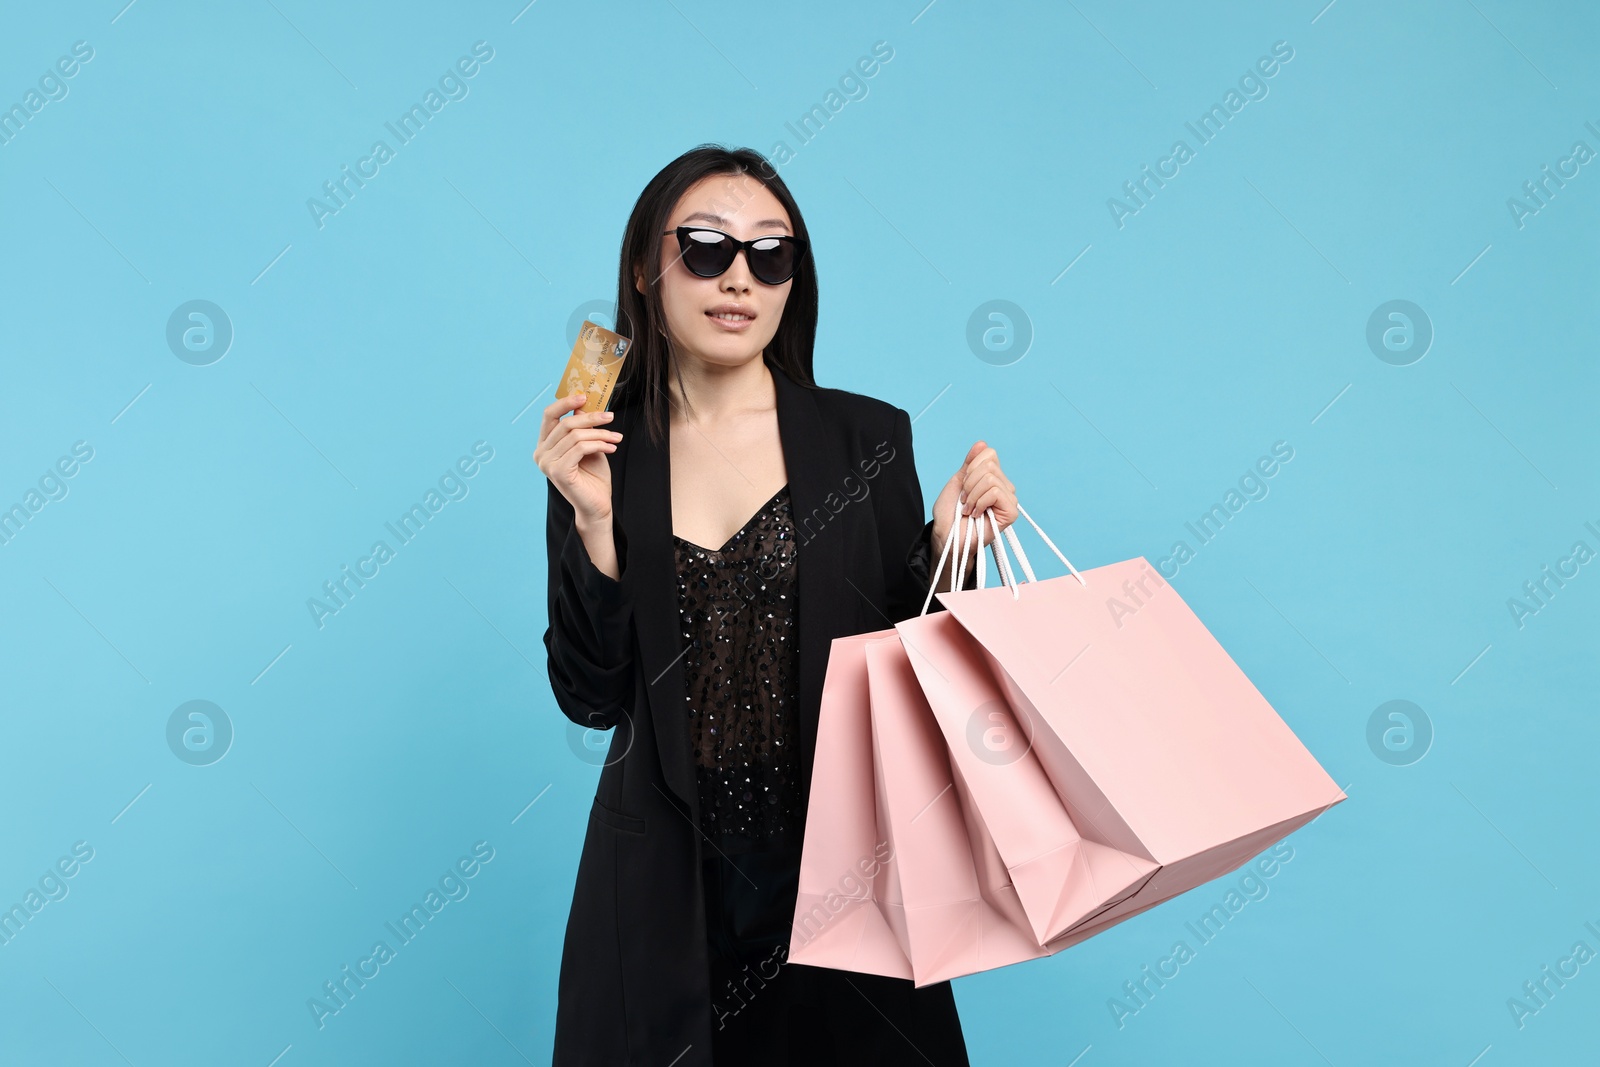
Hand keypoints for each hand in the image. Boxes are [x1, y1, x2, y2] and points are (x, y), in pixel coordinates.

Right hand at [534, 393, 622, 527]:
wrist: (597, 505)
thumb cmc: (593, 477)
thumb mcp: (588, 446)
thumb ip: (582, 428)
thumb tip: (582, 406)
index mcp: (544, 445)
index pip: (549, 416)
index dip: (565, 403)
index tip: (584, 396)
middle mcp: (540, 453)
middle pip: (565, 424)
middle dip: (591, 418)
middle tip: (610, 417)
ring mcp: (547, 463)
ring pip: (575, 436)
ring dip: (600, 434)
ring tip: (616, 438)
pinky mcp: (558, 471)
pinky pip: (580, 448)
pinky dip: (599, 444)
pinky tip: (612, 447)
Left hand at [931, 440, 1016, 560]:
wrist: (947, 535)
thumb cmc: (950, 513)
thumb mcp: (958, 481)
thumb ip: (970, 462)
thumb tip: (982, 443)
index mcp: (993, 477)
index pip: (989, 454)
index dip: (971, 467)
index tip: (963, 486)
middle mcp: (1004, 486)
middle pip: (989, 465)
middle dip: (969, 482)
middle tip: (965, 500)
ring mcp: (1009, 499)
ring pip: (990, 478)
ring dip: (972, 495)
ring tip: (969, 509)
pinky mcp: (1011, 512)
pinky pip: (995, 491)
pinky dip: (979, 502)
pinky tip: (976, 514)